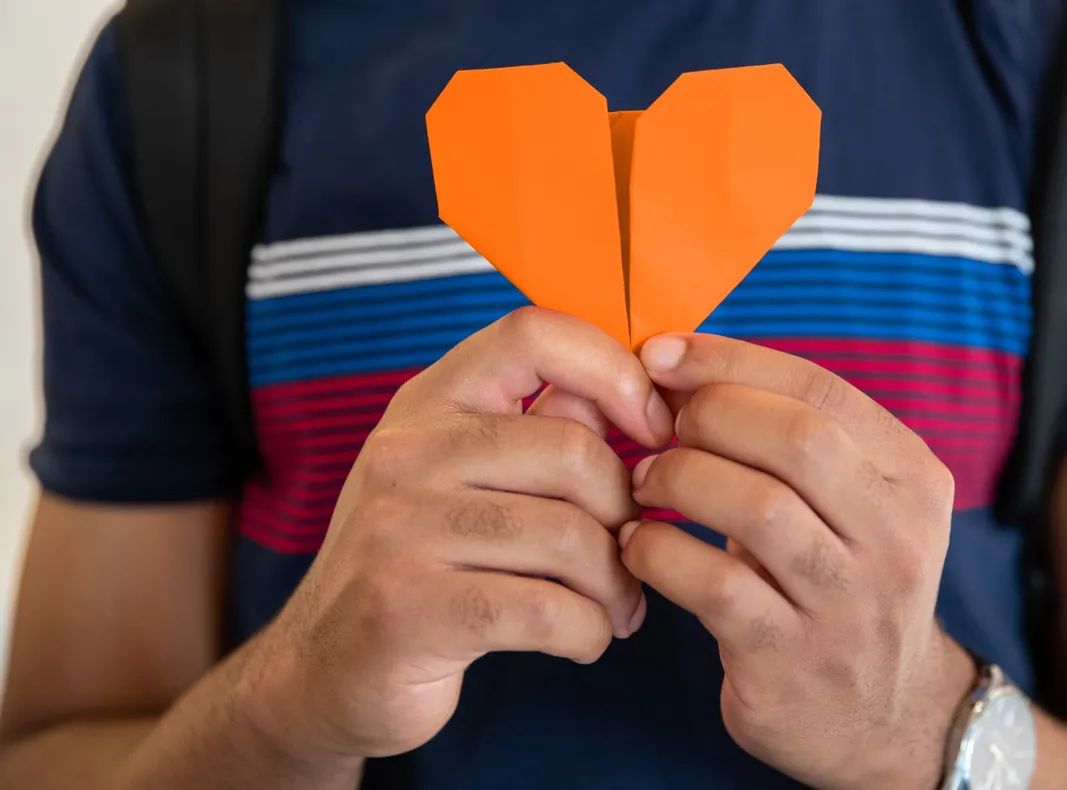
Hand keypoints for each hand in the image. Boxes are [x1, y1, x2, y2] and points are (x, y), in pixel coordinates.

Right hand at [242, 308, 674, 763]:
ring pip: (571, 538)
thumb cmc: (422, 567)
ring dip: (615, 587)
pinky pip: (548, 610)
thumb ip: (541, 431)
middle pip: (574, 452)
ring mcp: (399, 529)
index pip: (534, 334)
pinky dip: (589, 633)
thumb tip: (634, 395)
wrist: (323, 671)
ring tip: (614, 609)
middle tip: (633, 559)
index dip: (615, 372)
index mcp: (428, 403)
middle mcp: (405, 452)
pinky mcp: (409, 609)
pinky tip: (582, 640)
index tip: (653, 431)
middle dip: (627, 516)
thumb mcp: (466, 480)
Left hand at [620, 334, 974, 789]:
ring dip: (679, 478)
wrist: (883, 716)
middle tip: (659, 426)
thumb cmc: (840, 584)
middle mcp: (896, 537)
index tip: (663, 355)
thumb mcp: (853, 506)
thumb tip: (679, 364)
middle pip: (798, 439)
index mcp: (912, 478)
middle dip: (709, 415)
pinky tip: (635, 544)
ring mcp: (848, 603)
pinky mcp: (792, 657)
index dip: (730, 360)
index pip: (822, 389)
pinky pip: (713, 585)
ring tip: (644, 480)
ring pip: (757, 508)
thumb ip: (792, 438)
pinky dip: (657, 551)